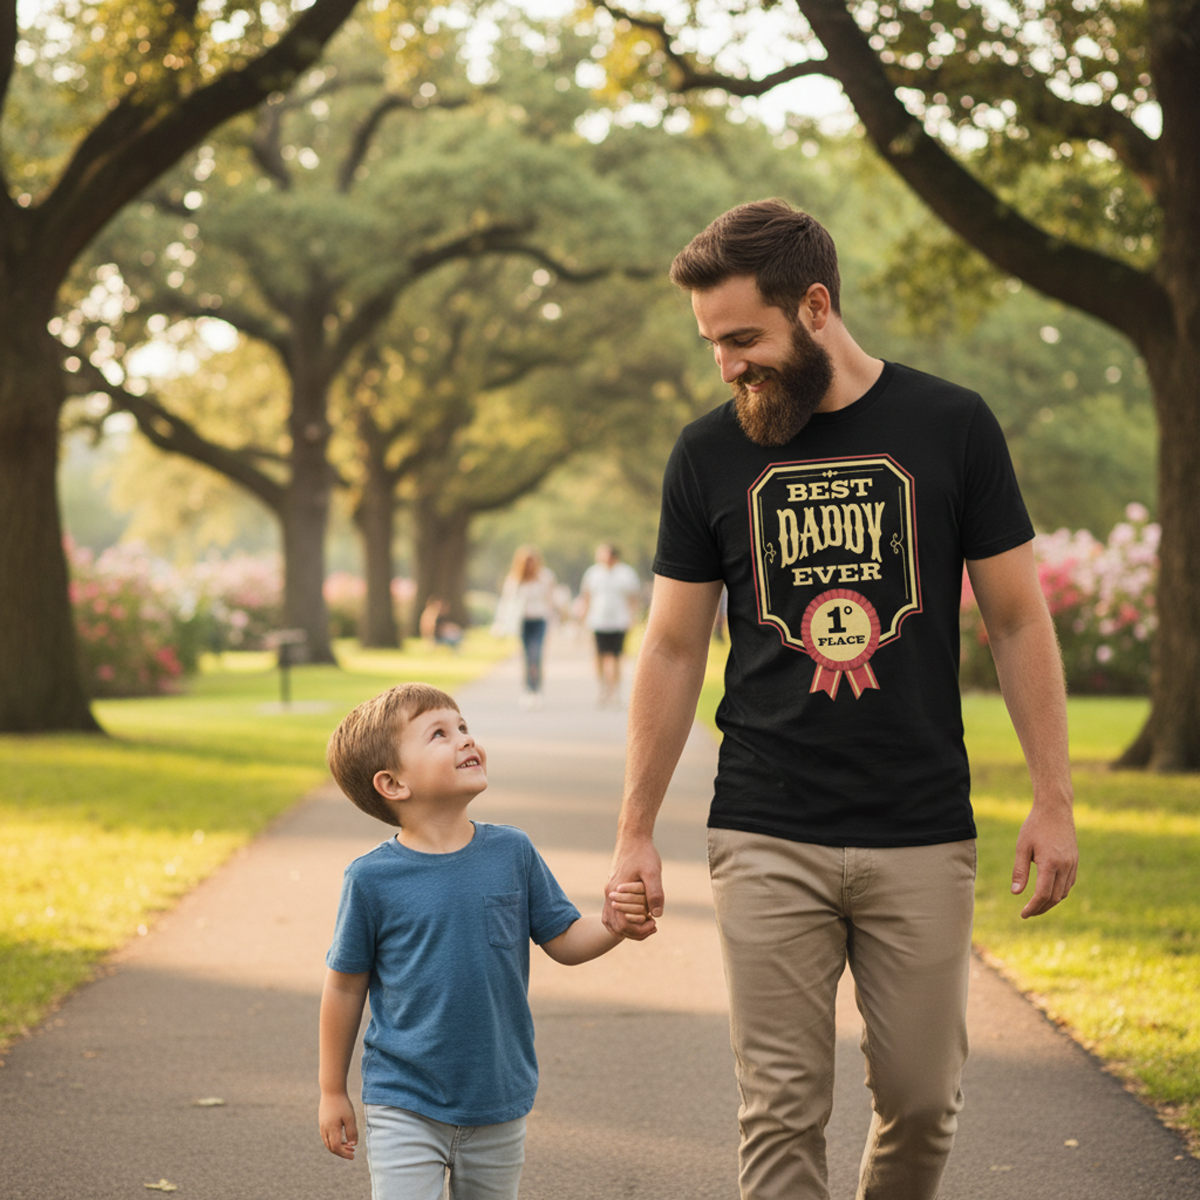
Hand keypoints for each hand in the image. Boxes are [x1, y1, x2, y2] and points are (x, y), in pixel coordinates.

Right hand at [319, 1092, 358, 1159]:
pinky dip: (333, 1141)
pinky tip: (341, 1137)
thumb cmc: (342, 1103)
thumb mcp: (350, 1117)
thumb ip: (352, 1132)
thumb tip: (353, 1145)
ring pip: (328, 1143)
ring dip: (337, 1147)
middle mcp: (325, 1130)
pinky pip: (326, 1137)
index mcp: (332, 1130)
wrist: (331, 1090)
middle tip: (352, 1152)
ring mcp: (322, 1126)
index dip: (344, 1154)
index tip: (353, 1156)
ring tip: (348, 1146)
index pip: (337, 1148)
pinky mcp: (322, 1122)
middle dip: (342, 1152)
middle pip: (331, 1148)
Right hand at [603, 837, 662, 939]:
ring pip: (612, 920)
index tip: (655, 925)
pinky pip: (612, 911)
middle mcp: (609, 894)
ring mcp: (609, 891)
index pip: (623, 924)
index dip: (639, 930)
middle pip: (615, 926)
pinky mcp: (613, 888)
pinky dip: (623, 918)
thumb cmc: (643, 853)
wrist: (633, 836)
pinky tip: (638, 915)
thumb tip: (657, 915)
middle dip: (635, 931)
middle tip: (653, 926)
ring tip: (646, 923)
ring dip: (628, 927)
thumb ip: (654, 893)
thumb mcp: (653, 872)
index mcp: (616, 892)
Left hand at [1011, 801, 1077, 918]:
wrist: (1055, 809)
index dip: (1033, 907)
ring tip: (1036, 906)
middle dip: (1041, 908)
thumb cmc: (1035, 826)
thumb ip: (1020, 871)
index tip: (1023, 914)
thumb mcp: (1022, 847)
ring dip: (1051, 902)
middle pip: (1054, 898)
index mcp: (1050, 864)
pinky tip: (1048, 893)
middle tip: (1028, 913)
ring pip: (1064, 893)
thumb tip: (1016, 893)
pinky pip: (1069, 884)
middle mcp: (1065, 866)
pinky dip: (1059, 892)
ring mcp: (1072, 864)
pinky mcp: (1075, 861)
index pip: (1042, 894)